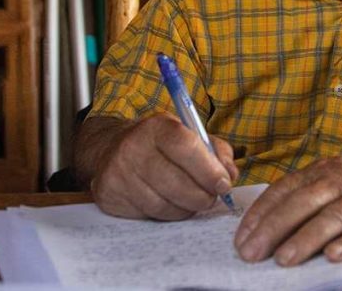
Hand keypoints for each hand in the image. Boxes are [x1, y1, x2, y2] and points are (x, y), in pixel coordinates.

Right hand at [89, 114, 237, 220]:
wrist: (111, 150)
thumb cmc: (159, 144)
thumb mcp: (188, 135)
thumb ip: (215, 151)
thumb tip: (230, 174)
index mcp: (157, 127)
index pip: (186, 147)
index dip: (209, 170)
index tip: (224, 184)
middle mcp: (133, 148)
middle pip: (176, 183)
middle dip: (202, 196)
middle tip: (211, 198)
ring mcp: (119, 173)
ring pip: (163, 205)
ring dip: (186, 208)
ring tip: (193, 201)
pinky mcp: (110, 196)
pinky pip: (148, 215)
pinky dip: (167, 214)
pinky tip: (171, 203)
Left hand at [234, 145, 341, 265]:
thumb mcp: (335, 173)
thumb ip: (306, 192)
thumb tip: (267, 222)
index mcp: (322, 172)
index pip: (284, 190)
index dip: (260, 214)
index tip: (241, 238)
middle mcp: (340, 182)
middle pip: (302, 204)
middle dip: (273, 229)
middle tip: (251, 253)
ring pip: (332, 217)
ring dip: (306, 238)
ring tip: (284, 259)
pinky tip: (335, 256)